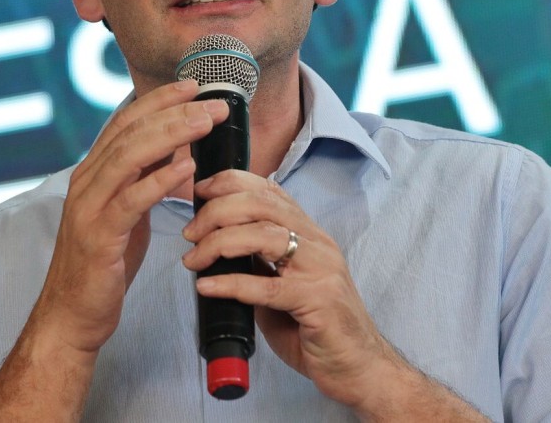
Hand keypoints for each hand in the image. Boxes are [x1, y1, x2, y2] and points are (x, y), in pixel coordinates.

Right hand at [32, 80, 229, 354]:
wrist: (72, 315)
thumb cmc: (103, 264)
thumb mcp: (126, 212)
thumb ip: (143, 179)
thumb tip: (175, 148)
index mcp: (93, 172)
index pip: (126, 122)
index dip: (159, 100)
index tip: (193, 86)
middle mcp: (86, 181)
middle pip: (130, 132)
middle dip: (173, 111)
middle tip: (212, 102)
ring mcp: (88, 207)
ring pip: (130, 157)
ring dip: (171, 135)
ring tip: (205, 122)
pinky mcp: (97, 236)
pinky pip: (131, 200)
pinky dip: (159, 180)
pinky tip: (187, 167)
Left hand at [180, 171, 391, 408]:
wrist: (360, 366)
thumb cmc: (317, 327)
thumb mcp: (283, 284)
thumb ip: (258, 263)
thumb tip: (214, 248)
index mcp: (309, 233)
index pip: (269, 190)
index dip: (230, 183)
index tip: (200, 192)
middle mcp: (317, 243)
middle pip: (261, 205)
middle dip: (217, 211)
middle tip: (190, 233)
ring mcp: (321, 270)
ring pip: (263, 236)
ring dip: (219, 243)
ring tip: (193, 260)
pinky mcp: (318, 301)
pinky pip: (267, 287)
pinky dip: (230, 283)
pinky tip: (207, 287)